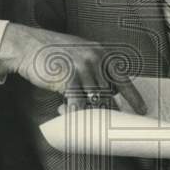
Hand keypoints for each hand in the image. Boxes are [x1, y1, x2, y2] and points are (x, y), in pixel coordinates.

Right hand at [0, 23, 145, 112]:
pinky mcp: (69, 78)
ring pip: (95, 101)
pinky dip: (73, 112)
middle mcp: (96, 60)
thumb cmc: (52, 51)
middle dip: (111, 111)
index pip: (123, 79)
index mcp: (101, 53)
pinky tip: (66, 112)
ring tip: (83, 119)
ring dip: (90, 113)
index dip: (133, 97)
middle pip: (109, 94)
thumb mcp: (80, 53)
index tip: (141, 110)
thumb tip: (105, 92)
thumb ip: (94, 69)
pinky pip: (77, 103)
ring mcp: (83, 69)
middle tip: (113, 124)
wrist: (28, 44)